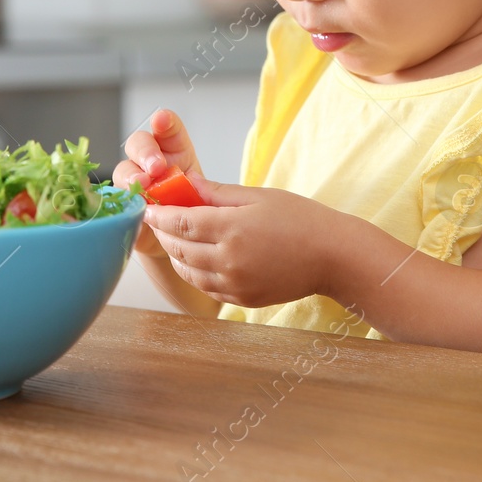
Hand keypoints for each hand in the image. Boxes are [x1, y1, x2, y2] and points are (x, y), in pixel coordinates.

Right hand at [113, 108, 203, 258]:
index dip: (164, 122)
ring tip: (142, 188)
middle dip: (145, 152)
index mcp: (174, 150)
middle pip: (138, 144)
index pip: (168, 128)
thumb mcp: (204, 195)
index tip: (162, 120)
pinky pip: (115, 201)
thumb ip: (199, 187)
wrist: (180, 240)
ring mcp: (133, 182)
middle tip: (156, 167)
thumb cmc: (192, 208)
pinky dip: (122, 204)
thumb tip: (194, 185)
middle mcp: (149, 162)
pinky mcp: (123, 206)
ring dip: (131, 177)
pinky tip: (131, 210)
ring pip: (123, 171)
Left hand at [143, 180, 346, 307]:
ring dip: (175, 255)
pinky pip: (206, 288)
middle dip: (163, 233)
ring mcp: (234, 284)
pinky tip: (194, 260)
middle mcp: (229, 261)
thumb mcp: (259, 196)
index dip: (159, 215)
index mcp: (232, 230)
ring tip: (173, 239)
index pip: (180, 223)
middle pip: (179, 248)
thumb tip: (186, 182)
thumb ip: (217, 192)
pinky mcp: (242, 300)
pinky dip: (193, 273)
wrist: (332, 257)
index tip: (148, 207)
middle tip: (157, 219)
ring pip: (188, 272)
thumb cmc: (300, 219)